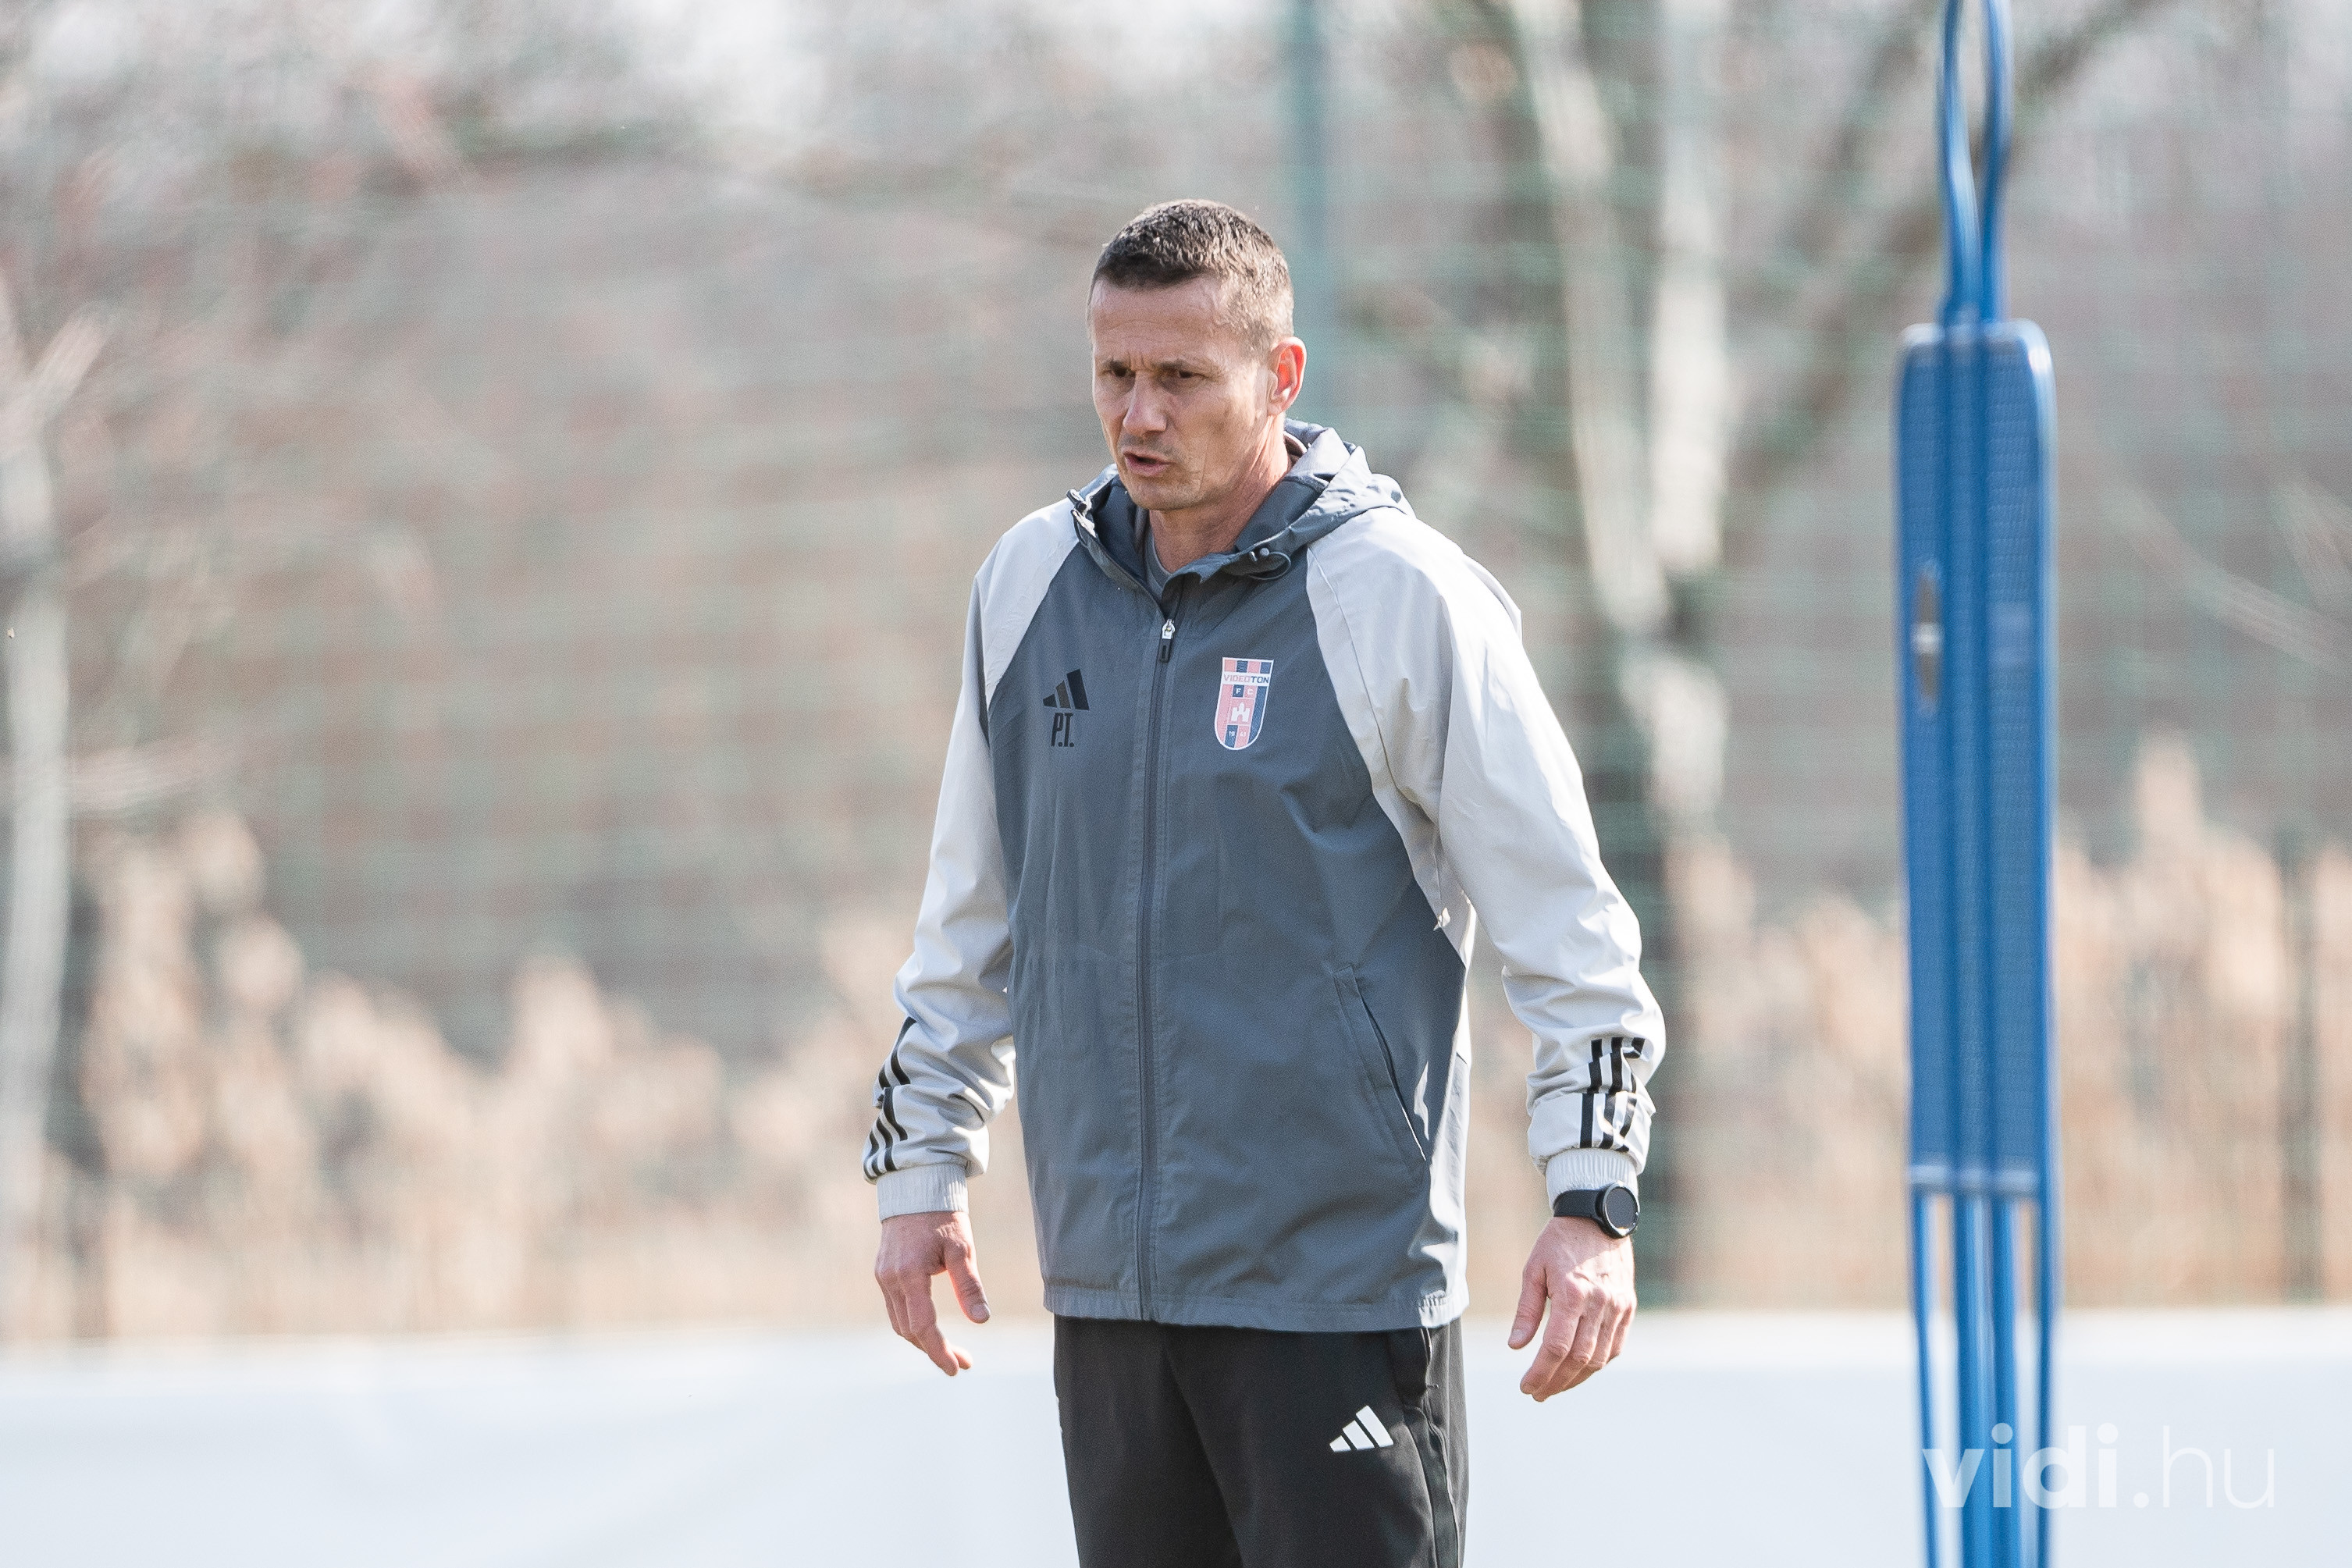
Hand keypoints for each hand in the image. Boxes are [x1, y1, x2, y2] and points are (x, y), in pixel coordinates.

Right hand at [876, 1210, 990, 1375]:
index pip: (922, 1325)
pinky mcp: (883, 1273)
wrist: (915, 1189)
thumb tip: (981, 1320)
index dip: (939, 1351)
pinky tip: (932, 1329)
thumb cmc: (943, 1216)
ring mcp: (883, 1277)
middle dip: (935, 1351)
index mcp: (909, 1274)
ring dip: (924, 1341)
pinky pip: (896, 1309)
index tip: (957, 1368)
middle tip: (964, 1363)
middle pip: (909, 1331)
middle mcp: (890, 1280)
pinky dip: (913, 1325)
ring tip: (953, 1351)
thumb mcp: (962, 1248)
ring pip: (900, 1323)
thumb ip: (969, 1285)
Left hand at [1509, 1216, 1634, 1399]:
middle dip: (1556, 1382)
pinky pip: (1615, 1346)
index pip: (1557, 1347)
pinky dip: (1597, 1363)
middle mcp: (1599, 1303)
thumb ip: (1527, 1311)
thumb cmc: (1559, 1242)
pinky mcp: (1628, 1307)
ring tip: (1555, 1386)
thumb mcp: (1533, 1270)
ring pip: (1599, 1357)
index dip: (1541, 1372)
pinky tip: (1580, 1370)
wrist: (1597, 1217)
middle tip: (1537, 1393)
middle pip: (1579, 1358)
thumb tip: (1515, 1346)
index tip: (1526, 1387)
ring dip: (1576, 1378)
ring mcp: (1618, 1306)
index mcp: (1572, 1293)